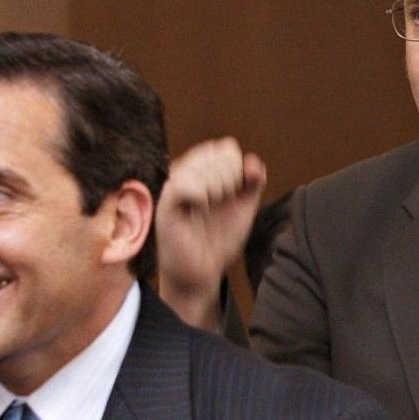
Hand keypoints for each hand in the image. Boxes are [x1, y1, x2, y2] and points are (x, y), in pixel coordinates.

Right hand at [154, 137, 265, 328]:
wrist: (204, 271)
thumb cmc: (219, 238)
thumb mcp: (244, 206)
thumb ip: (253, 181)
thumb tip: (251, 161)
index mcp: (202, 168)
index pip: (227, 148)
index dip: (239, 170)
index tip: (234, 194)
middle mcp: (185, 171)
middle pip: (219, 154)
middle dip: (231, 181)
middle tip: (220, 203)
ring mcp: (174, 184)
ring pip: (205, 166)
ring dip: (218, 190)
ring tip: (209, 208)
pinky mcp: (165, 203)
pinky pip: (184, 184)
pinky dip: (200, 194)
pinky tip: (200, 207)